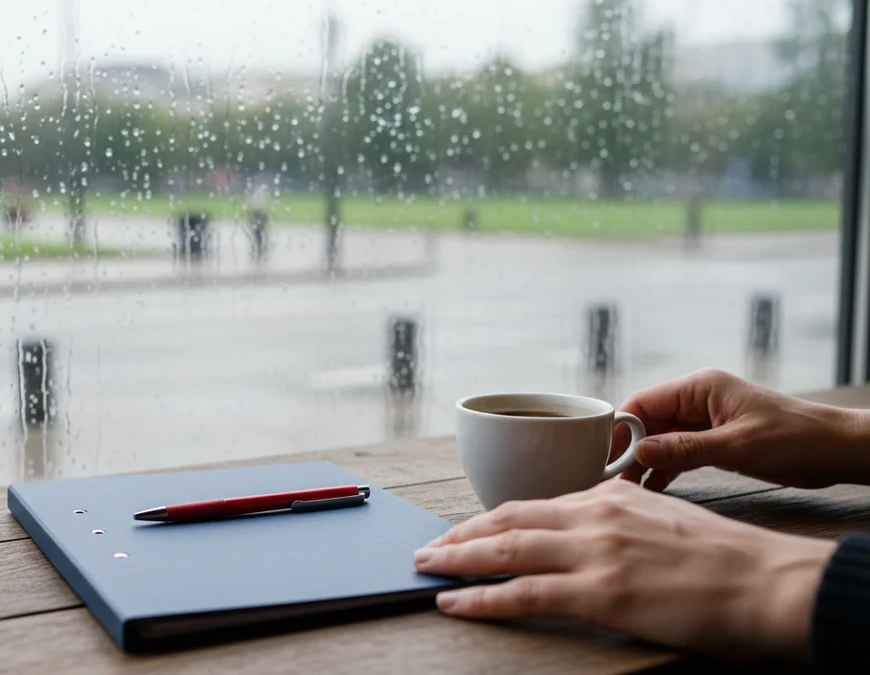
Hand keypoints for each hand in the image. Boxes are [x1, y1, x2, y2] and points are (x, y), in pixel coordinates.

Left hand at [414, 480, 835, 660]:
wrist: (772, 583)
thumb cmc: (731, 562)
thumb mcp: (668, 521)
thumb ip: (622, 524)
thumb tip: (591, 537)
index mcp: (613, 497)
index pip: (536, 504)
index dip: (492, 519)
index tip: (466, 530)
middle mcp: (596, 514)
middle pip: (508, 519)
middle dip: (461, 534)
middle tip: (429, 547)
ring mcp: (595, 551)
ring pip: (504, 549)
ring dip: (456, 558)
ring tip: (425, 567)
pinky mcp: (599, 591)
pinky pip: (522, 593)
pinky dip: (480, 598)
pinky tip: (454, 602)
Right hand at [611, 368, 869, 491]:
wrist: (838, 450)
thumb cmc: (796, 440)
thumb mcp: (737, 447)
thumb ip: (685, 450)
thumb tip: (638, 452)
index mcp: (699, 387)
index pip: (643, 403)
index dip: (620, 429)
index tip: (604, 457)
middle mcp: (697, 400)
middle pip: (647, 422)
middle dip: (629, 449)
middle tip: (612, 480)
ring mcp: (705, 420)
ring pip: (660, 439)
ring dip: (644, 463)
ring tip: (627, 490)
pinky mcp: (714, 439)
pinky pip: (678, 452)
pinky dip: (665, 469)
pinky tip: (652, 490)